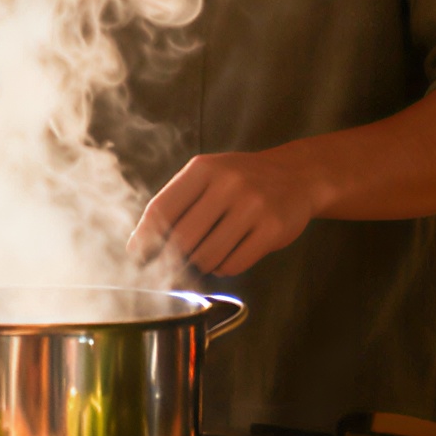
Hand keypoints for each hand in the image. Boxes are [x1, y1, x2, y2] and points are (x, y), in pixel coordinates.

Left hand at [129, 150, 325, 275]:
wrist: (297, 176)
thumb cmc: (242, 180)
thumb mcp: (208, 176)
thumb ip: (175, 204)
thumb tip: (137, 246)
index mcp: (204, 169)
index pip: (161, 210)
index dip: (144, 238)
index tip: (137, 255)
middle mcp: (228, 184)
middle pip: (181, 238)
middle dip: (173, 258)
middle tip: (176, 263)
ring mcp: (252, 206)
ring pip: (206, 256)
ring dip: (201, 264)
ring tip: (209, 253)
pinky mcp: (272, 229)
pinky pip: (233, 264)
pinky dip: (224, 267)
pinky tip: (230, 253)